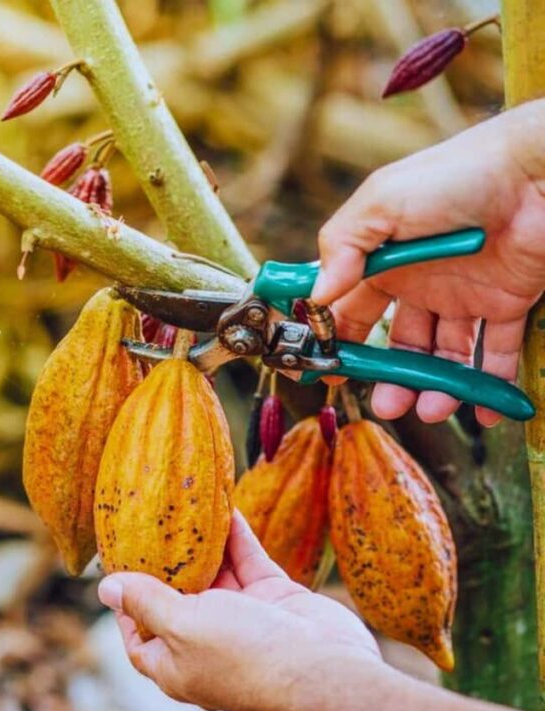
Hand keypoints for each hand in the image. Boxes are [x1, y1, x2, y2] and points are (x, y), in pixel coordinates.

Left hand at [97, 511, 379, 710]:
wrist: (325, 669)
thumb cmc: (246, 654)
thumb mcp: (182, 626)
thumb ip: (146, 602)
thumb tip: (106, 588)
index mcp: (178, 663)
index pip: (141, 636)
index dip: (127, 607)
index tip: (119, 570)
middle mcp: (208, 643)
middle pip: (178, 598)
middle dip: (167, 563)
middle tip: (152, 525)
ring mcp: (243, 619)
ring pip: (216, 574)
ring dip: (203, 544)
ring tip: (186, 509)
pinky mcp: (273, 598)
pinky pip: (248, 560)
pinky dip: (236, 537)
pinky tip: (225, 509)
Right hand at [312, 101, 544, 426]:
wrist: (537, 171)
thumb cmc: (454, 176)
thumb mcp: (382, 202)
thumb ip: (343, 247)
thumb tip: (317, 295)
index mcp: (383, 263)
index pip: (350, 312)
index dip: (336, 343)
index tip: (326, 373)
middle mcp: (418, 284)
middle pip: (398, 345)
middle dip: (389, 379)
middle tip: (387, 407)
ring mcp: (462, 297)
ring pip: (442, 356)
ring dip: (434, 388)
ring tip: (431, 409)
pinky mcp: (506, 303)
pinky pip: (495, 352)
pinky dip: (489, 384)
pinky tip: (478, 409)